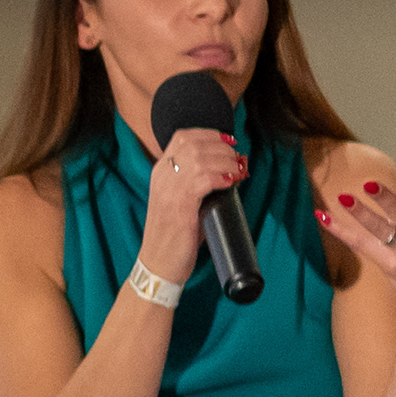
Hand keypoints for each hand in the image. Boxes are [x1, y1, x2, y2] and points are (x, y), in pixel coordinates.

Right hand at [139, 124, 246, 282]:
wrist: (158, 262)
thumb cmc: (174, 235)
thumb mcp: (180, 202)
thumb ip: (198, 184)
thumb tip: (231, 171)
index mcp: (160, 172)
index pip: (182, 137)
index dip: (209, 134)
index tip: (228, 142)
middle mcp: (162, 176)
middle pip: (194, 143)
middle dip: (222, 147)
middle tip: (236, 159)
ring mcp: (169, 189)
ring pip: (201, 158)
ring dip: (225, 161)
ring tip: (237, 171)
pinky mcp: (180, 204)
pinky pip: (204, 178)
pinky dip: (222, 177)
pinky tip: (230, 182)